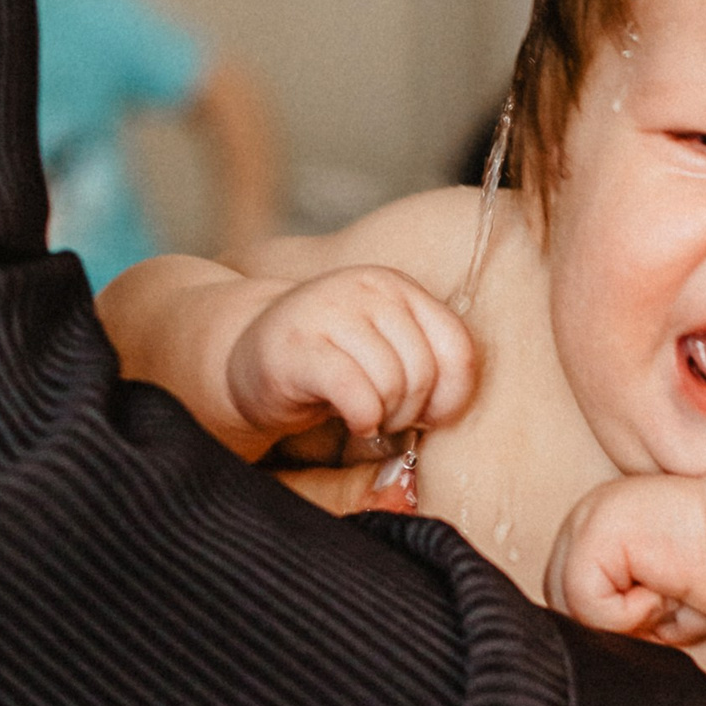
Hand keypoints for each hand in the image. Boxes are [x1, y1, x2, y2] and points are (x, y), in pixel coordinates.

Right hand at [225, 268, 474, 453]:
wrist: (249, 357)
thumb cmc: (331, 363)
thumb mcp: (386, 349)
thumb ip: (426, 361)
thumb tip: (452, 409)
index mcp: (397, 286)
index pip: (457, 346)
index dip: (452, 395)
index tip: (429, 414)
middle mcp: (366, 288)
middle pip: (424, 371)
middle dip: (411, 411)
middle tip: (386, 417)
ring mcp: (329, 310)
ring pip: (392, 385)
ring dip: (384, 417)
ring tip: (366, 415)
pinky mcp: (298, 346)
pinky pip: (357, 395)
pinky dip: (362, 419)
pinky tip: (351, 419)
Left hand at [547, 472, 705, 645]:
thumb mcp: (660, 621)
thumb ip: (614, 631)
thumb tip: (579, 657)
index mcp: (599, 530)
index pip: (570, 602)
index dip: (617, 627)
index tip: (667, 608)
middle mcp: (587, 515)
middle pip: (562, 606)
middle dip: (617, 629)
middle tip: (670, 606)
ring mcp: (589, 515)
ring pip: (568, 607)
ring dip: (627, 622)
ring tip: (671, 595)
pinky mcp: (599, 527)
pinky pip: (584, 599)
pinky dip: (630, 614)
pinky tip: (668, 588)